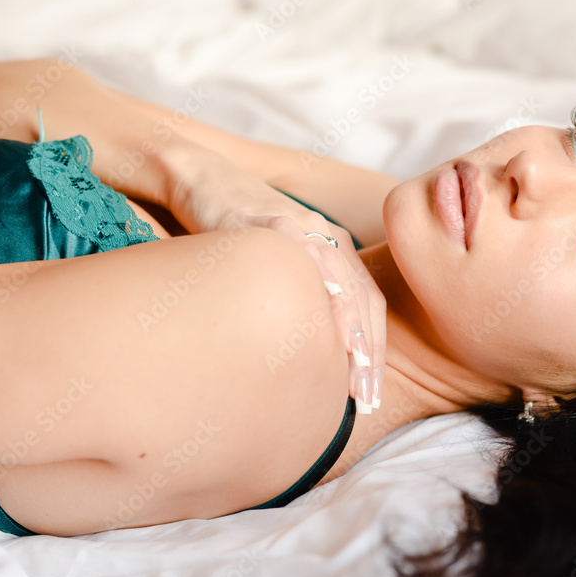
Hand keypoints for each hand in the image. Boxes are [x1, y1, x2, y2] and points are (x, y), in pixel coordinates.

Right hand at [168, 151, 384, 412]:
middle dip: (369, 352)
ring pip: (340, 280)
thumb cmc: (236, 232)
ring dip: (350, 326)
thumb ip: (296, 303)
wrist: (200, 179)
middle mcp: (328, 238)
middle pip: (362, 299)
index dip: (376, 353)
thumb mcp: (276, 268)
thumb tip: (301, 359)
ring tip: (354, 368)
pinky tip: (318, 313)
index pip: (369, 307)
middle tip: (369, 397)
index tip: (372, 397)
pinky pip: (297, 252)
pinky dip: (313, 281)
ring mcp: (301, 227)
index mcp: (336, 251)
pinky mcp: (268, 219)